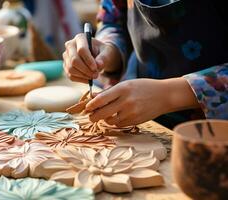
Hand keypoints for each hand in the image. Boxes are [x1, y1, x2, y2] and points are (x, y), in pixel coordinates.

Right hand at [63, 33, 121, 83]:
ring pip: (71, 69)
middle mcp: (70, 45)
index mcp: (80, 38)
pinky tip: (88, 79)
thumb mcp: (106, 52)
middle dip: (86, 70)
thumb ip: (103, 57)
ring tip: (93, 76)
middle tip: (96, 75)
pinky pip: (70, 76)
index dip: (88, 60)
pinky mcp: (66, 66)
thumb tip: (98, 65)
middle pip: (74, 60)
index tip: (96, 68)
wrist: (97, 55)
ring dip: (83, 75)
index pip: (81, 50)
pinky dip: (80, 79)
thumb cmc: (102, 51)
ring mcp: (66, 56)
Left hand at [85, 78, 199, 126]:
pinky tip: (117, 117)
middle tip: (90, 117)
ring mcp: (131, 113)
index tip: (87, 108)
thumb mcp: (126, 84)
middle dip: (93, 117)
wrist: (164, 95)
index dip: (90, 105)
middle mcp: (126, 101)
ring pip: (110, 121)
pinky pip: (119, 125)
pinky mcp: (135, 121)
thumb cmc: (143, 87)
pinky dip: (115, 122)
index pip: (100, 99)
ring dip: (105, 119)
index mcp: (122, 89)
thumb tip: (92, 97)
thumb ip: (109, 92)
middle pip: (102, 113)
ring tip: (105, 115)